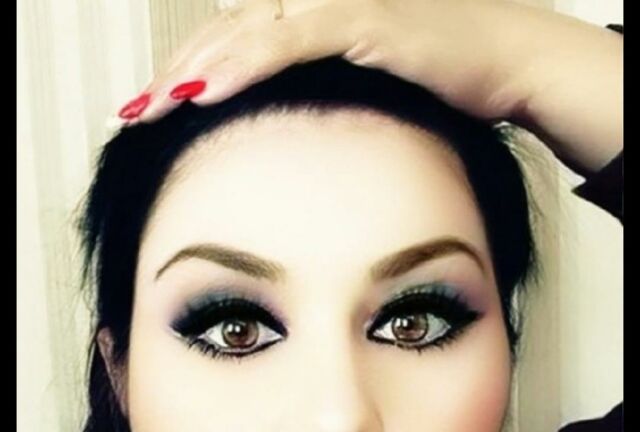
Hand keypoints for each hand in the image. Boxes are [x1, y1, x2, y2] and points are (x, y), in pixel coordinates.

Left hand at [119, 0, 547, 125]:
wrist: (508, 58)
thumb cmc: (442, 79)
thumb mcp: (366, 90)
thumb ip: (323, 99)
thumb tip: (293, 135)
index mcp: (311, 16)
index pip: (232, 39)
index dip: (188, 70)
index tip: (153, 108)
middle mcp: (315, 1)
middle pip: (224, 32)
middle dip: (173, 74)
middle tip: (132, 112)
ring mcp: (338, 5)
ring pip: (245, 33)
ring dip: (192, 71)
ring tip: (149, 108)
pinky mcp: (364, 22)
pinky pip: (290, 42)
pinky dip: (244, 65)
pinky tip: (206, 93)